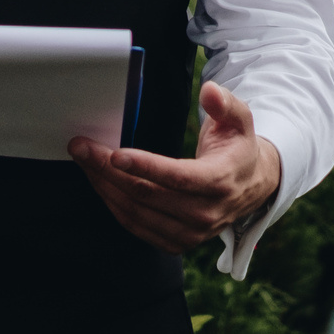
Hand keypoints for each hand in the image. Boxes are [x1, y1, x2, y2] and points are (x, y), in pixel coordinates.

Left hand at [67, 82, 282, 253]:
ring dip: (105, 187)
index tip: (115, 154)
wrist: (250, 186)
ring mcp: (191, 233)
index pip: (178, 177)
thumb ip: (225, 103)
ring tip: (85, 162)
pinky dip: (114, 205)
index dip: (145, 166)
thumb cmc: (237, 148)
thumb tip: (210, 91)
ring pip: (137, 213)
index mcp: (220, 182)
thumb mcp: (240, 120)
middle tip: (83, 148)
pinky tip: (100, 183)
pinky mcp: (177, 242)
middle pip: (148, 195)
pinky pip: (136, 227)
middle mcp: (206, 213)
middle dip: (109, 170)